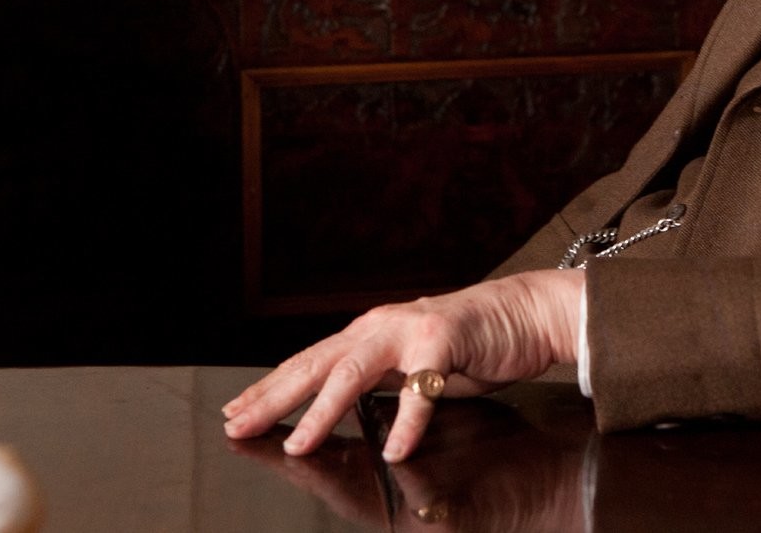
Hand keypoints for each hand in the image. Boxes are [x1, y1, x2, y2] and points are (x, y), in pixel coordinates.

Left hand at [222, 270, 582, 462]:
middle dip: (274, 396)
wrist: (525, 312)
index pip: (308, 363)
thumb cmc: (471, 342)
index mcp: (369, 334)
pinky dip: (407, 421)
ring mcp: (411, 331)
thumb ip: (379, 383)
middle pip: (317, 364)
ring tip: (302, 443)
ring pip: (356, 371)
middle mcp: (381, 327)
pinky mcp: (446, 341)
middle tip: (239, 423)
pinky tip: (395, 448)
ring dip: (325, 410)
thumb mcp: (412, 364)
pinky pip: (423, 388)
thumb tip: (339, 411)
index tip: (235, 411)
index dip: (270, 387)